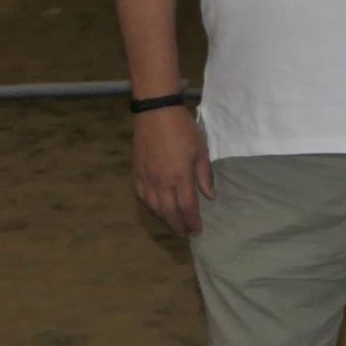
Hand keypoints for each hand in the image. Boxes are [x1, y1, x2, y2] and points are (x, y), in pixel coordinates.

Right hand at [132, 107, 213, 234]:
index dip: (192, 221)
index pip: (187, 207)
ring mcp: (146, 178)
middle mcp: (161, 182)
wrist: (156, 113)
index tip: (197, 230)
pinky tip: (156, 207)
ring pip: (153, 207)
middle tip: (185, 232)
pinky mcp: (136, 172)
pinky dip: (150, 206)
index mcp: (180, 176)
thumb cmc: (183, 129)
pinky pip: (141, 196)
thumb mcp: (201, 149)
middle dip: (178, 225)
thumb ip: (204, 175)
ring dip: (164, 218)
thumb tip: (209, 196)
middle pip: (169, 212)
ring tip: (173, 222)